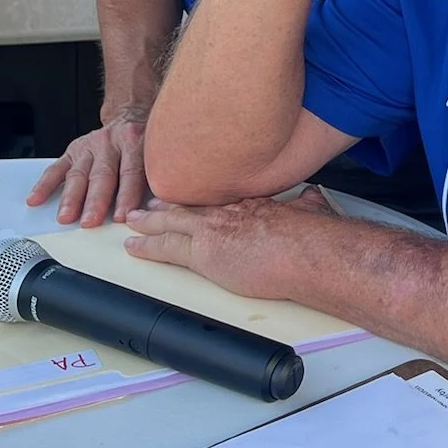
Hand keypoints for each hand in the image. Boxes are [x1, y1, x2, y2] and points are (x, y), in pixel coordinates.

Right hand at [27, 111, 150, 225]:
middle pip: (102, 175)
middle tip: (90, 221)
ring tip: (66, 217)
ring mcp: (89, 146)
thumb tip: (158, 209)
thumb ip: (157, 177)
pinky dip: (44, 185)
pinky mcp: (73, 150)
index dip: (127, 195)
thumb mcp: (158, 153)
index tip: (123, 216)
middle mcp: (110, 143)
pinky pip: (56, 169)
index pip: (131, 172)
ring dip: (71, 198)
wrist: (130, 115)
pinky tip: (36, 199)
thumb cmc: (145, 142)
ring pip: (78, 174)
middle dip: (95, 200)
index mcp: (135, 143)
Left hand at [124, 195, 325, 298]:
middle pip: (189, 204)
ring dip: (149, 221)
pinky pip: (166, 248)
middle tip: (149, 203)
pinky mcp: (203, 253)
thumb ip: (308, 202)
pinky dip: (147, 247)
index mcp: (252, 202)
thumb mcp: (313, 208)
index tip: (193, 194)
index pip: (218, 197)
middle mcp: (227, 211)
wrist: (307, 251)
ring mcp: (212, 230)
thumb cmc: (314, 236)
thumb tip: (314, 198)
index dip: (201, 196)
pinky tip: (134, 248)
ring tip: (133, 221)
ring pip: (171, 222)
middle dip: (166, 204)